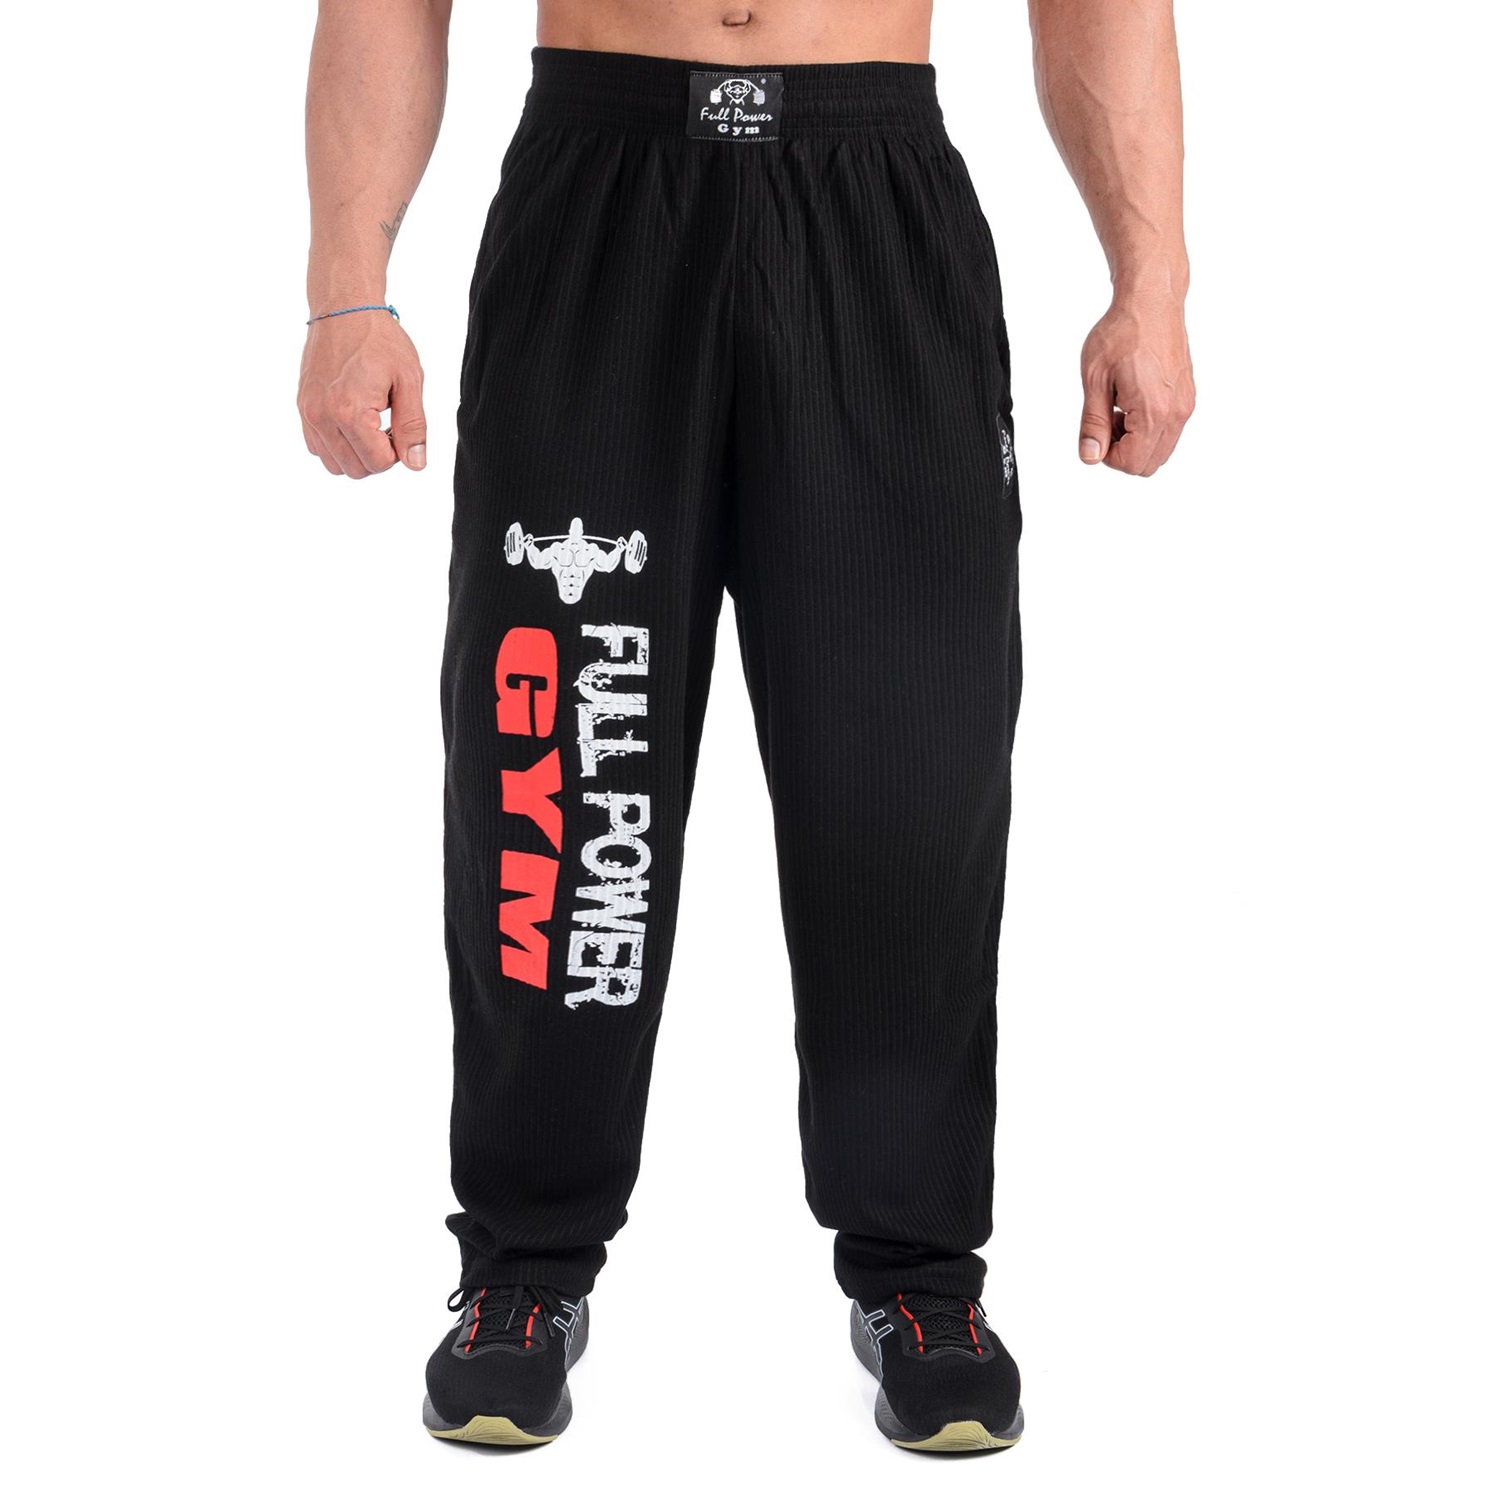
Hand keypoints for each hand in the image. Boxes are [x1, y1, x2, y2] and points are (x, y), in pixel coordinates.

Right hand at [297, 311, 426, 477]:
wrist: (344, 308)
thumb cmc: (379, 339)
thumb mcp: (409, 381)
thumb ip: (413, 427)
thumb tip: (415, 464)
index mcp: (349, 412)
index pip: (379, 463)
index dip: (398, 451)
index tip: (400, 425)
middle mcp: (322, 417)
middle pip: (356, 470)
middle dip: (377, 456)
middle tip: (387, 425)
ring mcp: (308, 413)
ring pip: (334, 464)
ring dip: (356, 454)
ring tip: (371, 424)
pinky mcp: (302, 408)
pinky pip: (317, 447)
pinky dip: (337, 445)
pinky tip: (353, 421)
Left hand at [1078, 293, 1195, 476]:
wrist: (1151, 301)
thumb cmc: (1122, 333)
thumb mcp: (1095, 379)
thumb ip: (1093, 423)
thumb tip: (1090, 457)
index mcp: (1153, 411)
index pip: (1132, 463)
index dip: (1106, 454)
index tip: (1096, 428)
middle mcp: (1177, 412)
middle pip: (1148, 464)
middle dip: (1122, 451)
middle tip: (1106, 419)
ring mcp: (1186, 405)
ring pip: (1160, 450)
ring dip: (1135, 441)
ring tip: (1117, 407)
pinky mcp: (1188, 397)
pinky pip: (1168, 431)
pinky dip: (1148, 428)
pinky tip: (1132, 400)